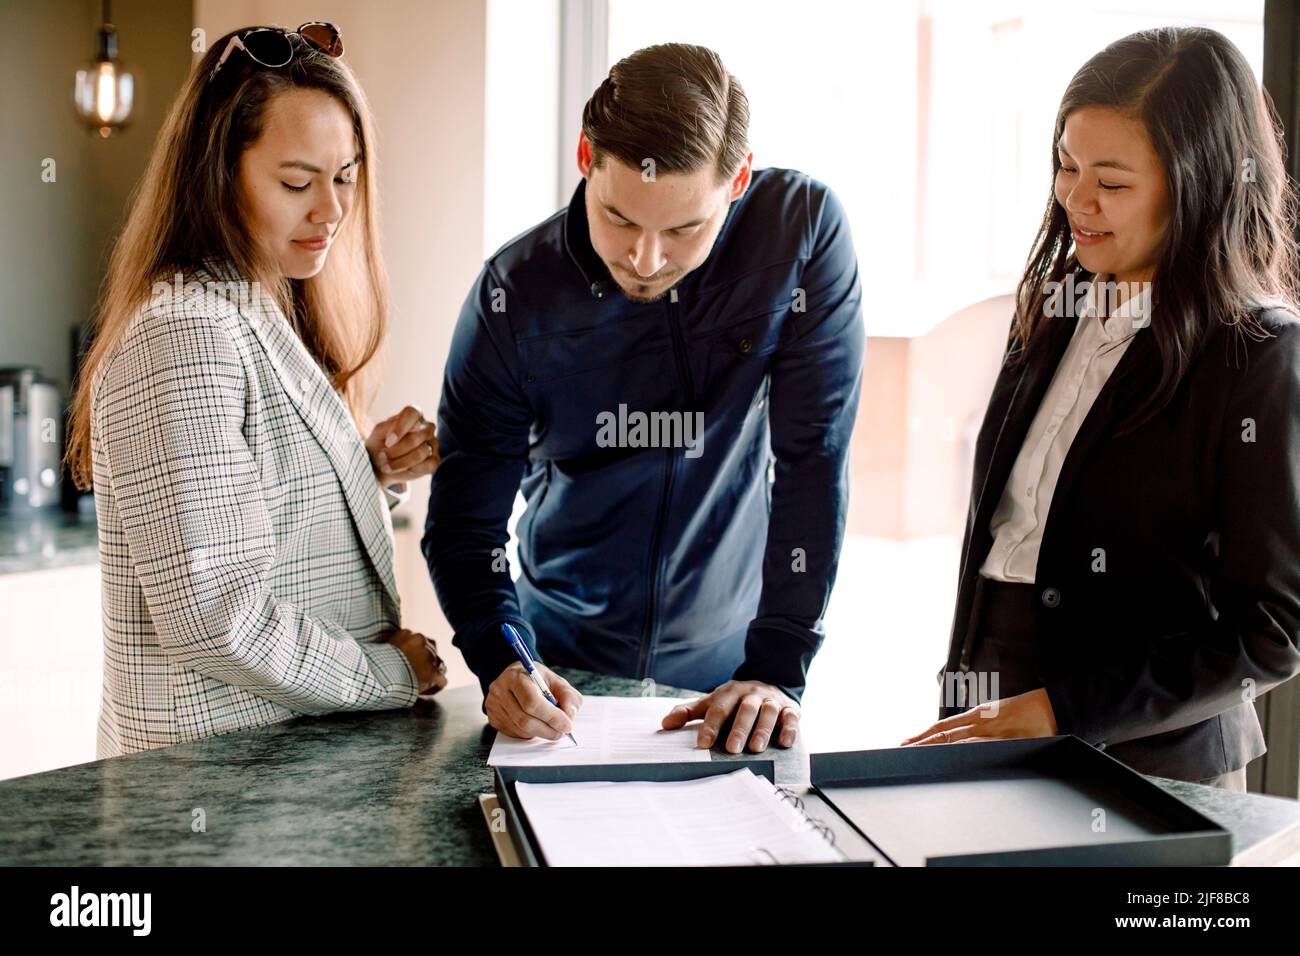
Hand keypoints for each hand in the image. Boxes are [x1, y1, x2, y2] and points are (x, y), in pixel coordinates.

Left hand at [366, 405, 438, 488]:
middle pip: (415, 438)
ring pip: (421, 453)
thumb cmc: (380, 444)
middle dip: (395, 451)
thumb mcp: (378, 433)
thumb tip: (406, 433)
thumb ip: (389, 426)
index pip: (411, 413)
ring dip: (400, 463)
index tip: (388, 442)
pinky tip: (403, 470)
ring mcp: (433, 443)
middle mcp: (426, 427)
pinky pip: (429, 465)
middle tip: (382, 456)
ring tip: (386, 466)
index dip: (400, 428)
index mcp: (414, 415)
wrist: (380, 465)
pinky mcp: (435, 460)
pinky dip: (413, 470)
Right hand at [379, 628, 447, 694]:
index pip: (419, 641)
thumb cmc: (374, 666)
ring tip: (419, 684)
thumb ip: (393, 648)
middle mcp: (419, 641)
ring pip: (437, 665)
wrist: (376, 677)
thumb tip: (393, 656)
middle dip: (425, 663)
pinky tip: (426, 692)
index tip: (409, 663)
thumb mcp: (381, 649)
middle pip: (431, 651)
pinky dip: (435, 687)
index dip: (416, 653)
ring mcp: (427, 656)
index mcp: (406, 634)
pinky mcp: (432, 673)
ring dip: (429, 674)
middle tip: (414, 674)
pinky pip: (441, 680)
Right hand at [486, 662, 582, 740]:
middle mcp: (500, 690)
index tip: (567, 725)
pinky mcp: (493, 718)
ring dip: (541, 733)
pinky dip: (530, 733)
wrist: (516, 678)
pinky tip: (536, 724)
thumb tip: (568, 716)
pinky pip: (514, 733)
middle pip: (525, 720)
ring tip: (551, 727)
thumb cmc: (537, 680)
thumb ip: (568, 696)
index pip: (532, 702)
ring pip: (520, 729)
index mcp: (516, 676)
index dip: (552, 717)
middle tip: (562, 731)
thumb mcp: (556, 680)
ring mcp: (494, 705)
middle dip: (548, 730)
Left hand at [661, 680, 798, 753]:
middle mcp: (752, 694)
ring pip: (768, 712)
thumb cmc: (735, 700)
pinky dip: (789, 729)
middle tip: (733, 749)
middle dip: (739, 729)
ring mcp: (772, 700)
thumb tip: (664, 724)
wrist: (769, 681)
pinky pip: (791, 717)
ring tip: (756, 749)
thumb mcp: (712, 702)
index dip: (711, 726)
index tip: (703, 744)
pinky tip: (784, 742)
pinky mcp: (790, 708)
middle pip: (745, 709)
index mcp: (730, 692)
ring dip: (763, 730)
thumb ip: (689, 713)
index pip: (719, 708)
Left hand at [899, 687, 1057, 745]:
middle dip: (922, 743)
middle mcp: (980, 722)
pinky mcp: (1006, 740)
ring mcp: (992, 732)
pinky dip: (960, 752)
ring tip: (915, 756)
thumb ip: (983, 724)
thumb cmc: (1029, 710)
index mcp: (978, 714)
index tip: (906, 743)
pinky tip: (946, 756)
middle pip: (944, 735)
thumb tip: (966, 739)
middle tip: (901, 752)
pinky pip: (978, 747)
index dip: (924, 735)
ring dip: (935, 749)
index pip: (943, 727)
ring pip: (956, 742)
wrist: (1053, 705)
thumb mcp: (1000, 713)